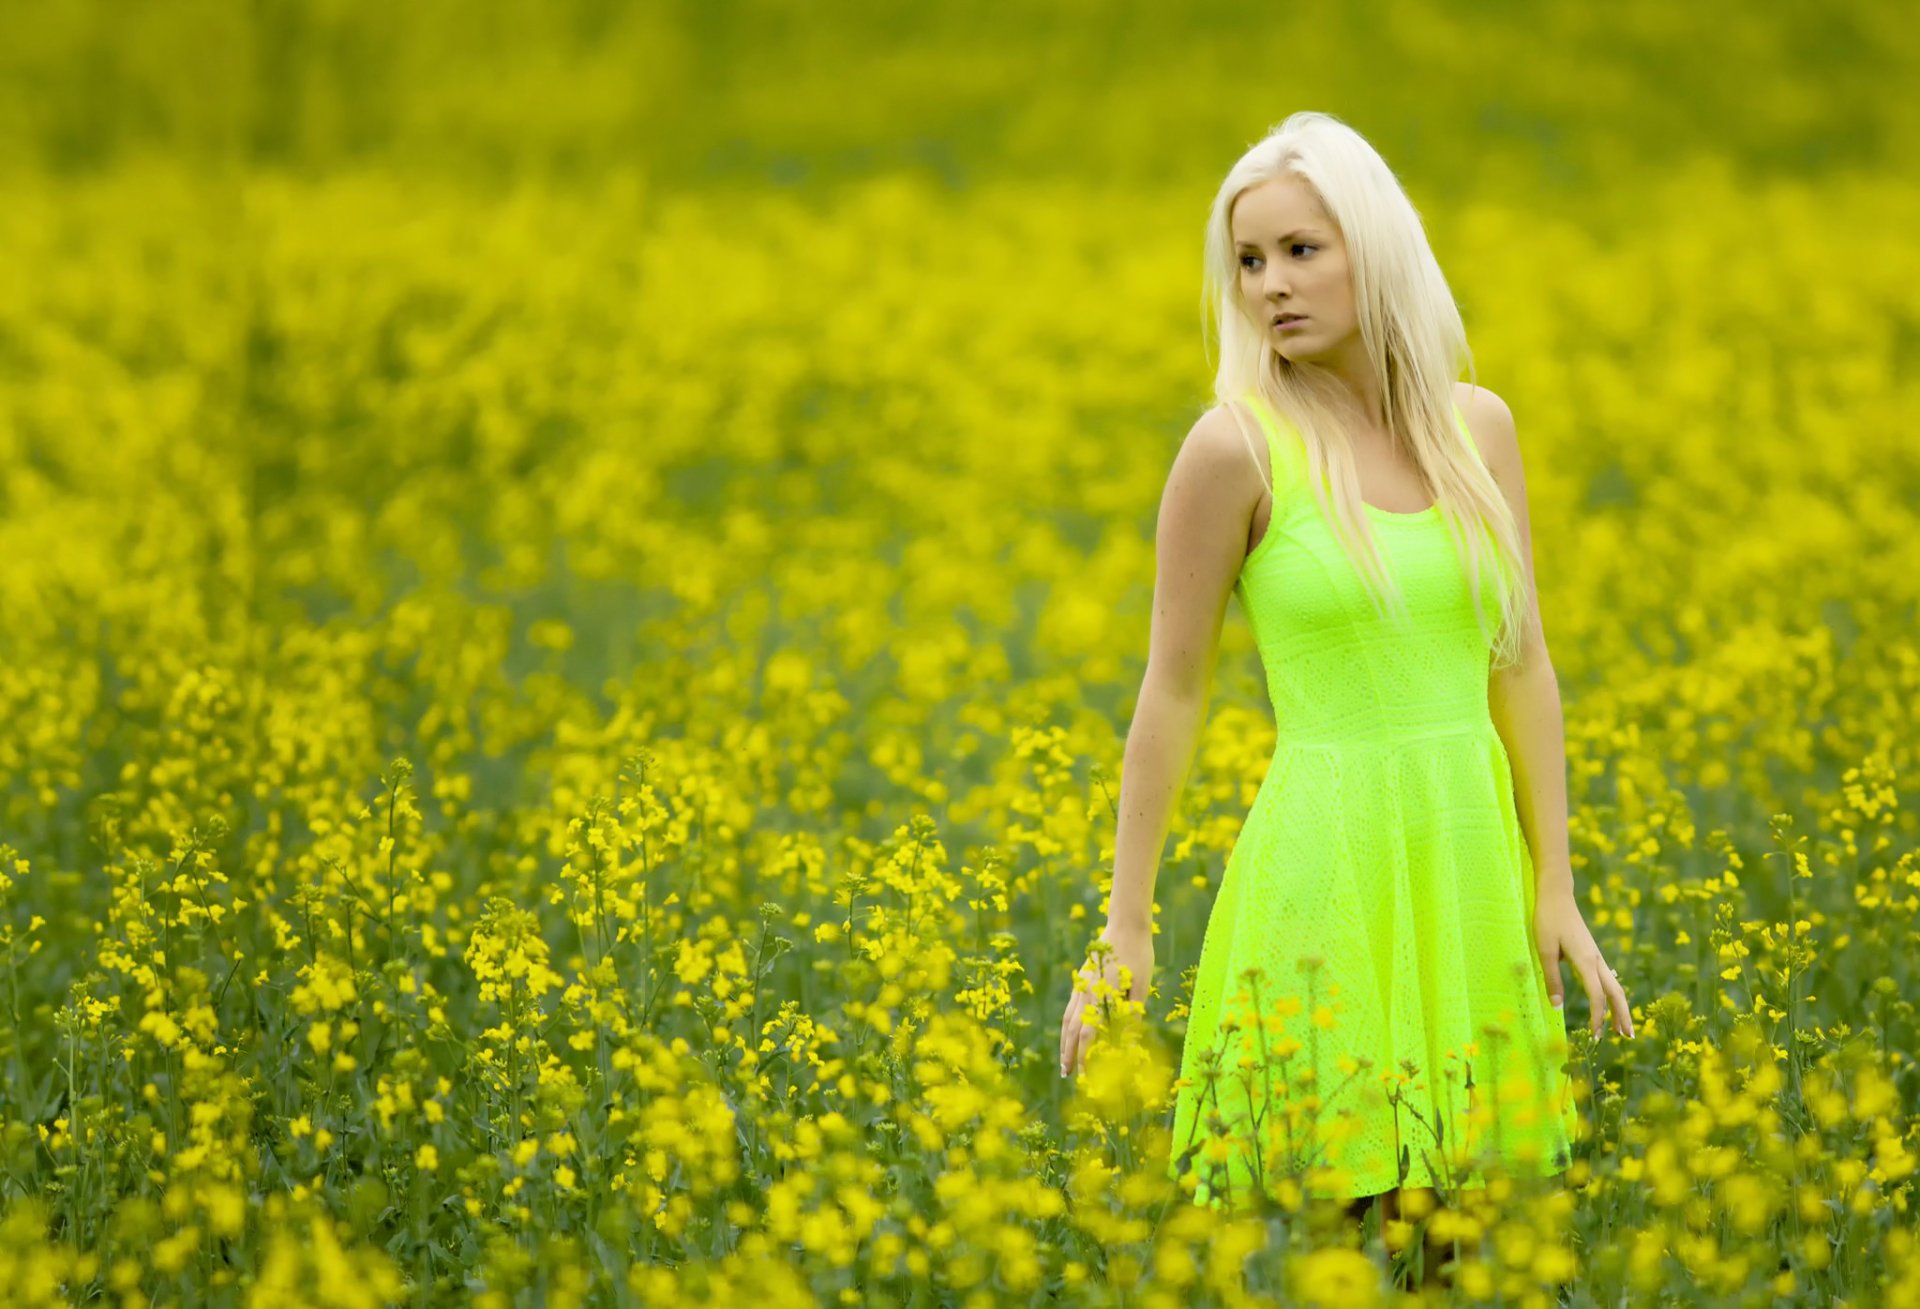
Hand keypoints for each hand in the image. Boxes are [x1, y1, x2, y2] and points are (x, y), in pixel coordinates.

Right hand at [1060, 921, 1152, 1077]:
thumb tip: (1128, 1040)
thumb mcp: (1140, 985)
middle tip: (1067, 1075)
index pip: (1088, 1034)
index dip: (1086, 1057)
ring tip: (1063, 1060)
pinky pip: (1070, 1006)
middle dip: (1069, 1054)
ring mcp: (1080, 984)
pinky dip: (1067, 1023)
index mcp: (1099, 995)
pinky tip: (1069, 1032)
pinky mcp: (1082, 977)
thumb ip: (1131, 1012)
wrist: (1125, 924)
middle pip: (1072, 1030)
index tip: (1085, 1075)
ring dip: (1064, 1041)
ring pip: (1067, 1018)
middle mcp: (1085, 991)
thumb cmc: (1138, 954)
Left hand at [1535, 888, 1633, 1038]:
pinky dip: (1611, 995)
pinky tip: (1610, 1003)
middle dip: (1622, 1016)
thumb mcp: (1544, 950)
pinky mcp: (1591, 953)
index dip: (1598, 1017)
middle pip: (1616, 993)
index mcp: (1585, 960)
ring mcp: (1596, 956)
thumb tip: (1557, 1007)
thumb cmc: (1547, 920)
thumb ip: (1552, 978)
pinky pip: (1606, 978)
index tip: (1595, 1037)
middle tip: (1627, 1038)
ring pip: (1614, 986)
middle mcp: (1596, 960)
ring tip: (1622, 1028)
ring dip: (1620, 1007)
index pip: (1597, 996)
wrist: (1556, 896)